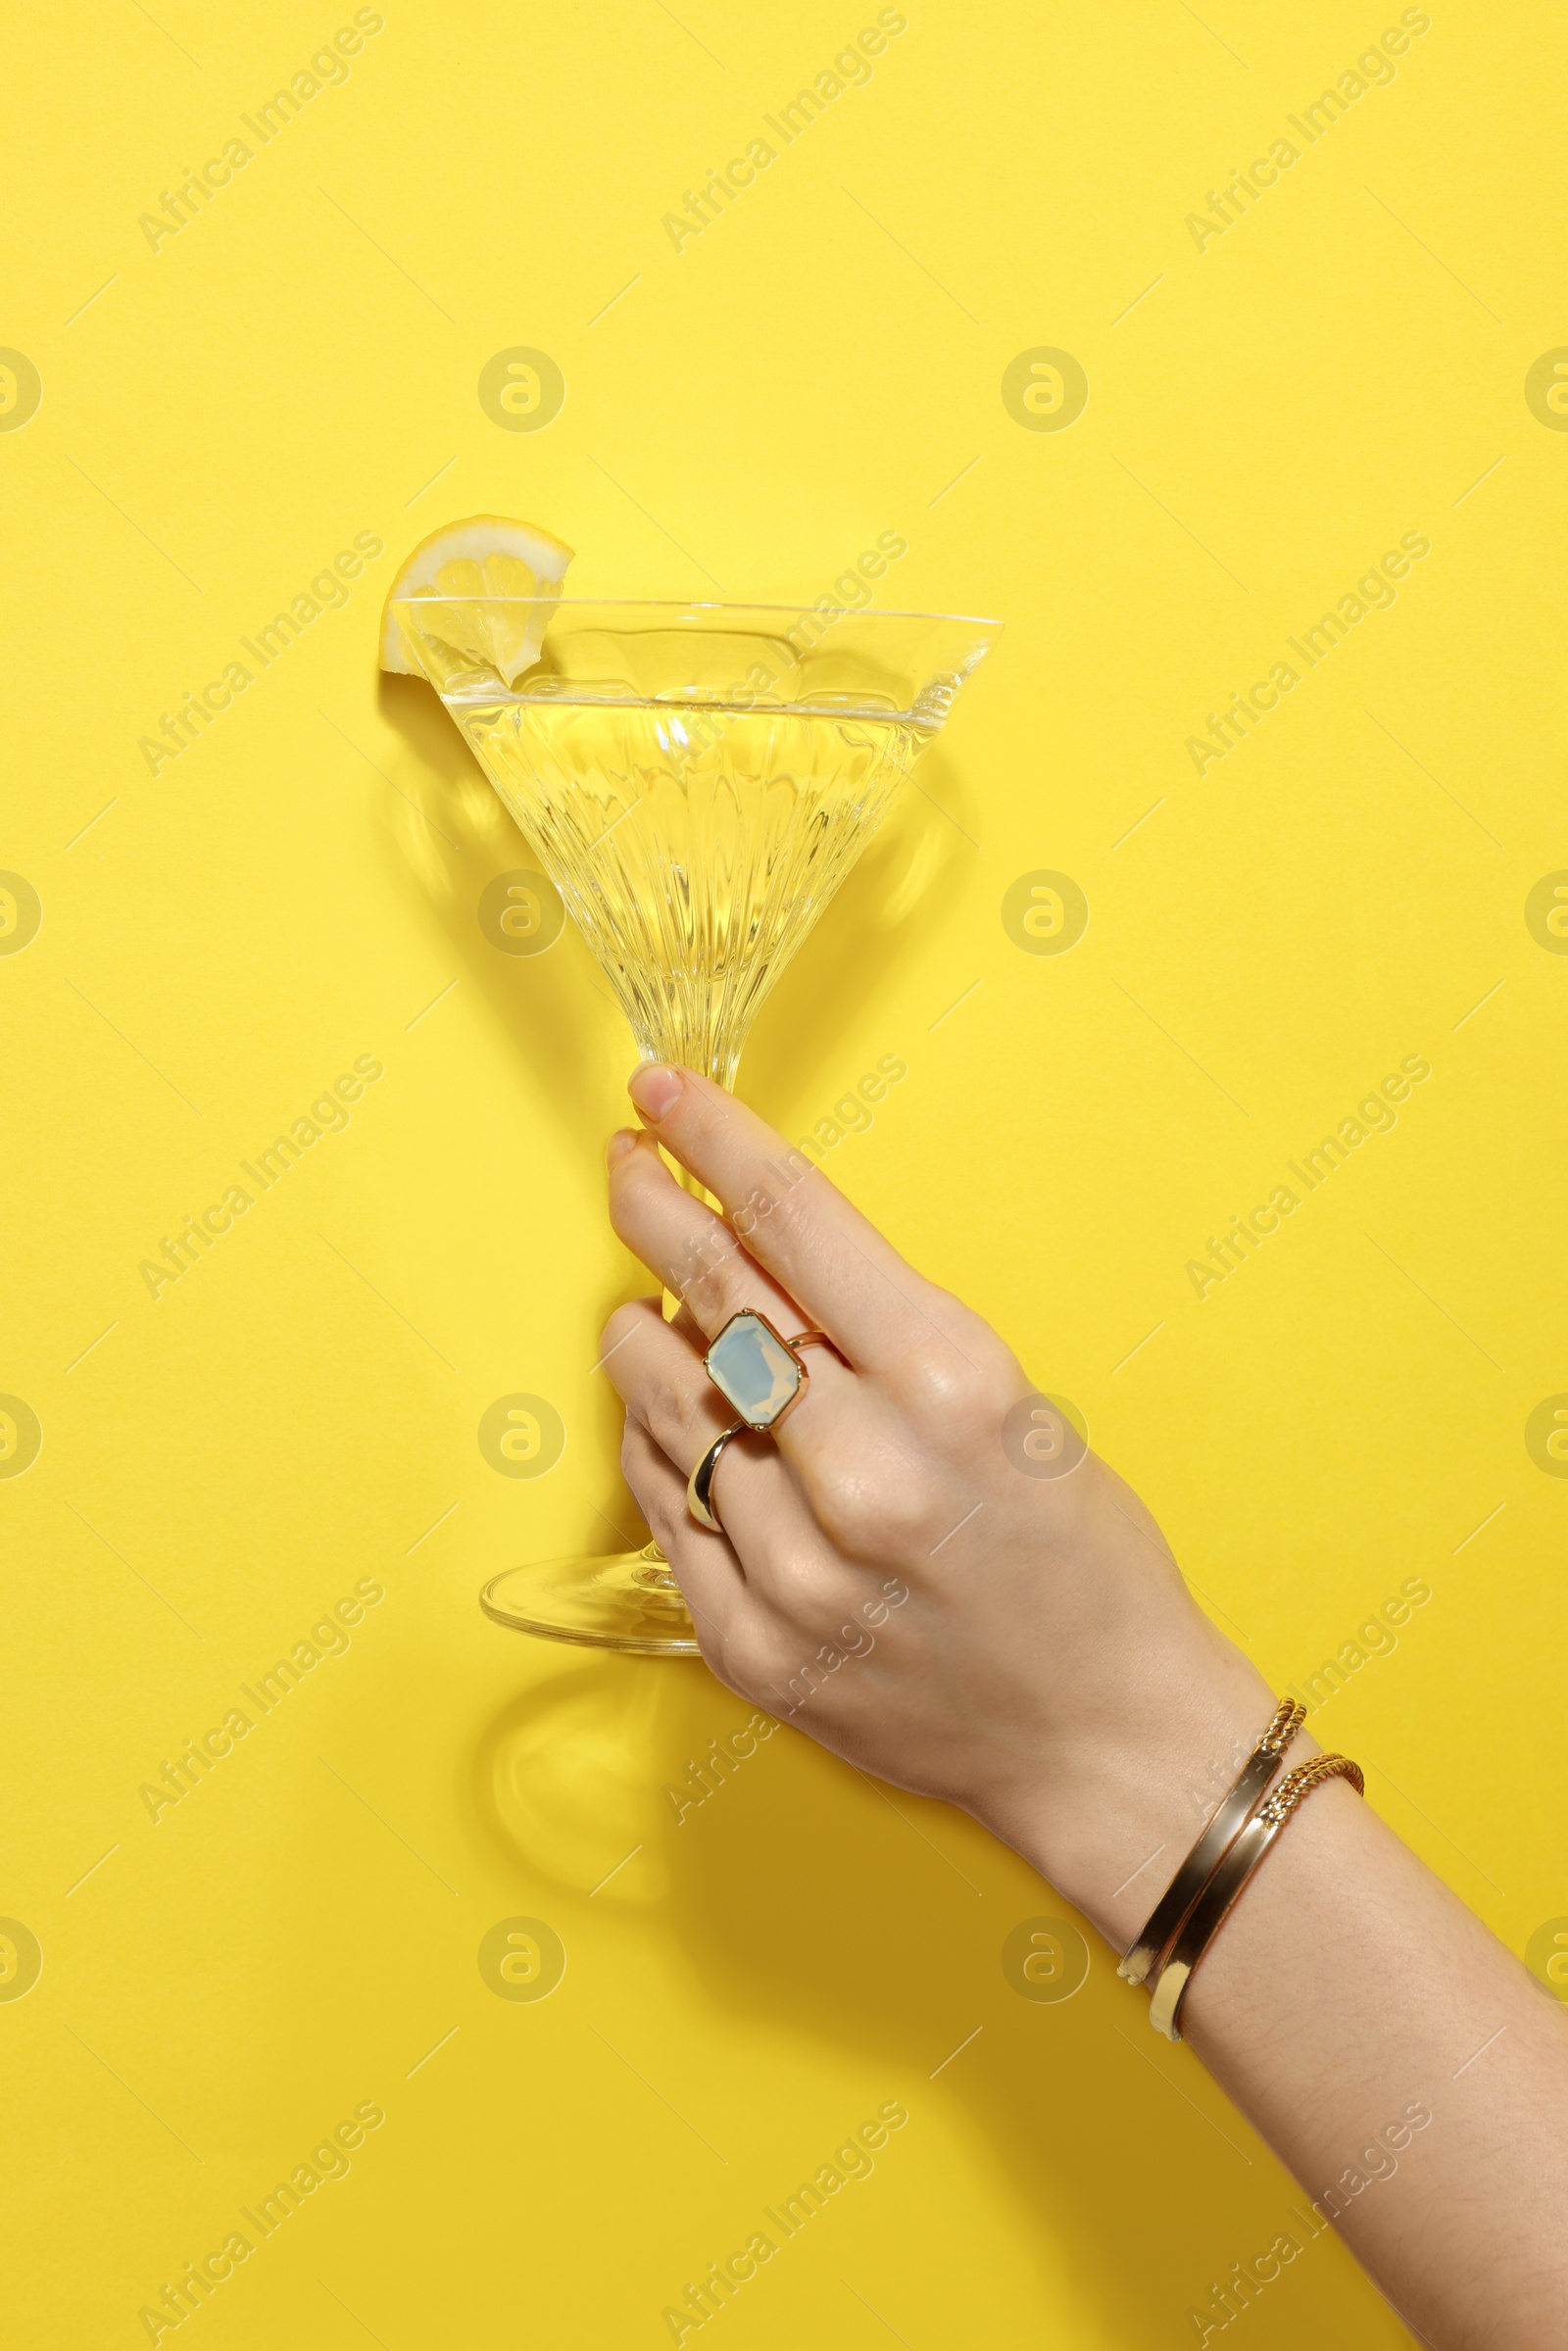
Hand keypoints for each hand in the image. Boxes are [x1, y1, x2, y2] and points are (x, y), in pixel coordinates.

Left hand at [601, 1064, 1279, 1945]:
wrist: (1107, 1737)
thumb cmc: (1083, 1558)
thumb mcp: (1014, 1404)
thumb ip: (877, 1333)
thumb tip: (741, 1256)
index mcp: (951, 1385)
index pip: (792, 1221)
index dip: (713, 1138)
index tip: (662, 1093)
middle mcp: (864, 1470)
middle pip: (712, 1297)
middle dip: (652, 1209)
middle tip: (624, 1164)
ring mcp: (797, 1568)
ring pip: (666, 1402)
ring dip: (644, 1336)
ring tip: (650, 1308)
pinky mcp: (754, 1645)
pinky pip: (665, 1506)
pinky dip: (657, 1442)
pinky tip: (670, 1412)